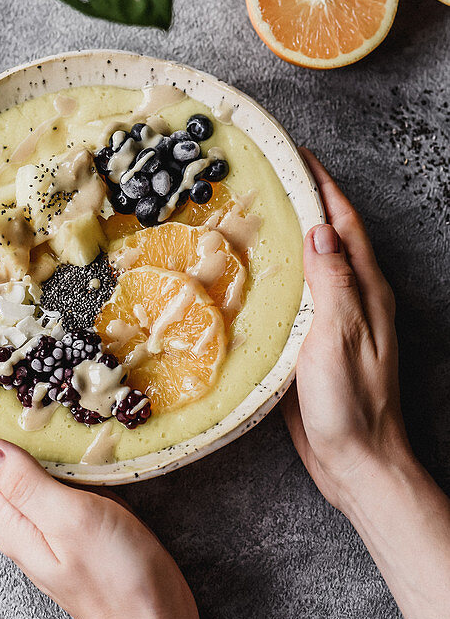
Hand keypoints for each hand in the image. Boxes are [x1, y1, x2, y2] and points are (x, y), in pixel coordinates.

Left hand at [0, 392, 218, 618]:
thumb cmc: (115, 578)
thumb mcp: (70, 521)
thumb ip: (26, 484)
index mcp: (9, 521)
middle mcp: (16, 522)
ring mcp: (41, 525)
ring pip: (5, 470)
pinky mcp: (68, 523)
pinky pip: (36, 477)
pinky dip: (30, 448)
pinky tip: (43, 431)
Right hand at [282, 148, 410, 512]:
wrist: (355, 462)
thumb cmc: (352, 403)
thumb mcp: (342, 334)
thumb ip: (333, 280)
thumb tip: (319, 229)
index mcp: (367, 291)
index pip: (345, 223)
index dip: (323, 186)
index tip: (297, 155)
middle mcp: (354, 299)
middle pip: (330, 236)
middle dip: (305, 200)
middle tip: (268, 176)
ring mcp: (335, 321)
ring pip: (312, 263)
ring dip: (289, 234)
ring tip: (254, 212)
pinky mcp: (314, 343)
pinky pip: (296, 295)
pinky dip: (277, 273)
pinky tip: (251, 273)